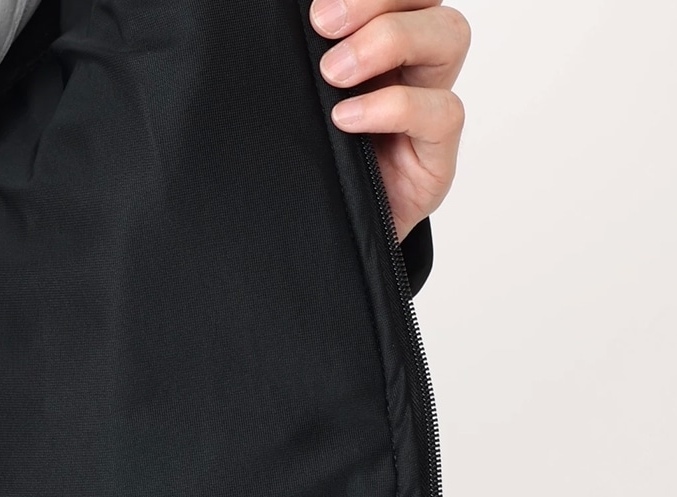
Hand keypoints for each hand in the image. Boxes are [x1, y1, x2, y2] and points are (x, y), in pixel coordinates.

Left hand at [310, 0, 470, 243]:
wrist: (325, 244)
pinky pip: (442, 111)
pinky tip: (349, 119)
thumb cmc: (314, 171)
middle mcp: (413, 66)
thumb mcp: (300, 113)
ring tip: (334, 74)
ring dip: (391, 40)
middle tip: (324, 25)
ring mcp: (431, 106)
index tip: (317, 7)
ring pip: (450, 36)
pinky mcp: (438, 155)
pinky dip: (394, 107)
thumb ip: (301, 69)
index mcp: (382, 45)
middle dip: (378, 0)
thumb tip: (276, 26)